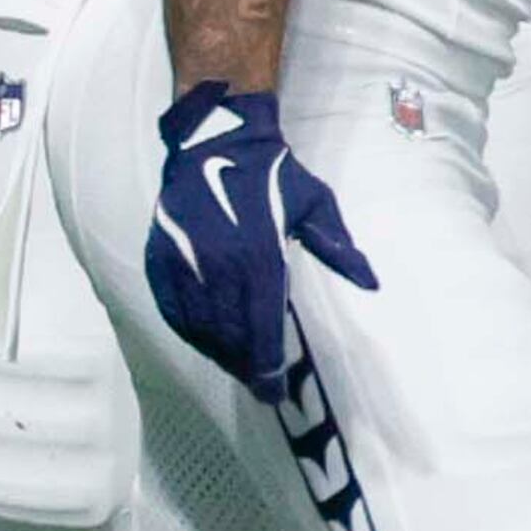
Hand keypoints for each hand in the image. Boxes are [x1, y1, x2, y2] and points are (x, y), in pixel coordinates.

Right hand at [145, 83, 377, 402]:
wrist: (217, 141)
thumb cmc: (274, 175)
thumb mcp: (316, 205)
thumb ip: (338, 247)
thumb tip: (370, 281)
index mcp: (259, 254)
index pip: (262, 324)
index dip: (266, 363)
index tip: (275, 389)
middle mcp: (219, 264)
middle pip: (230, 333)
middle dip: (245, 366)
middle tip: (261, 387)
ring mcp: (185, 262)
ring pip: (200, 326)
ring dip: (218, 353)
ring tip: (237, 369)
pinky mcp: (160, 258)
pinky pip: (172, 308)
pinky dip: (188, 331)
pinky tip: (204, 343)